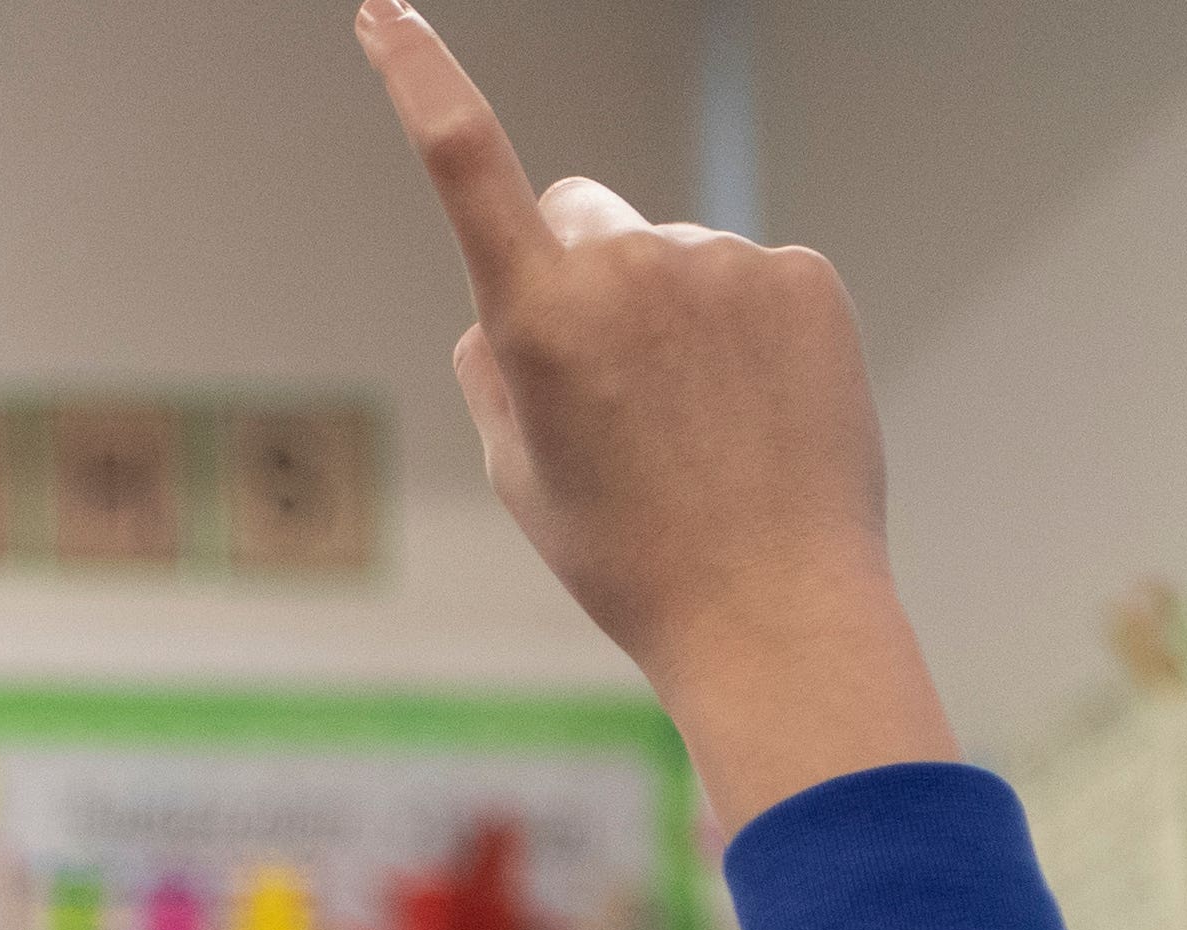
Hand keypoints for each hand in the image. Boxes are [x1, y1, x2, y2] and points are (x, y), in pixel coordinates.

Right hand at [355, 1, 955, 829]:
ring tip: (702, 430)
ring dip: (673, 316)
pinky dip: (747, 330)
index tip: (382, 8)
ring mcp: (727, 262)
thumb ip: (495, 367)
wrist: (775, 612)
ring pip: (671, 256)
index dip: (419, 77)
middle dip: (582, 271)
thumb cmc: (629, 558)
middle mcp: (631, 266)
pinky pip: (750, 278)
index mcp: (539, 318)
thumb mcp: (522, 475)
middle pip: (580, 214)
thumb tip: (499, 308)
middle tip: (615, 392)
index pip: (466, 163)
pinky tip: (759, 414)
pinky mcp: (804, 274)